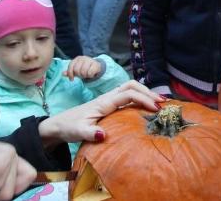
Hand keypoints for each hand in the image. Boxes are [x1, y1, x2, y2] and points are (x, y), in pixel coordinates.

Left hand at [38, 80, 162, 144]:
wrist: (58, 125)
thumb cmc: (68, 127)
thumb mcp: (77, 132)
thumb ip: (89, 133)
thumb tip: (103, 135)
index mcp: (104, 102)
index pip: (128, 94)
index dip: (143, 98)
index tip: (156, 108)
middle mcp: (108, 97)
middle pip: (131, 85)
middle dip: (148, 91)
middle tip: (162, 103)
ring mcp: (108, 100)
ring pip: (130, 89)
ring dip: (145, 93)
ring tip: (159, 103)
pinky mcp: (109, 105)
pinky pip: (127, 96)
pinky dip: (140, 97)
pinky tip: (146, 107)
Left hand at [63, 56, 101, 80]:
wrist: (95, 66)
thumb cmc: (84, 68)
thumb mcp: (76, 70)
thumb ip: (69, 72)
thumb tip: (63, 74)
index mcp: (77, 59)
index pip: (71, 67)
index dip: (70, 74)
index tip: (71, 79)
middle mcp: (83, 58)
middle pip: (77, 70)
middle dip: (79, 75)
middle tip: (81, 75)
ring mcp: (89, 60)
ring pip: (83, 72)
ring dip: (84, 75)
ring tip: (86, 75)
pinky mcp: (95, 64)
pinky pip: (90, 73)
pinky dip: (90, 76)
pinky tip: (91, 74)